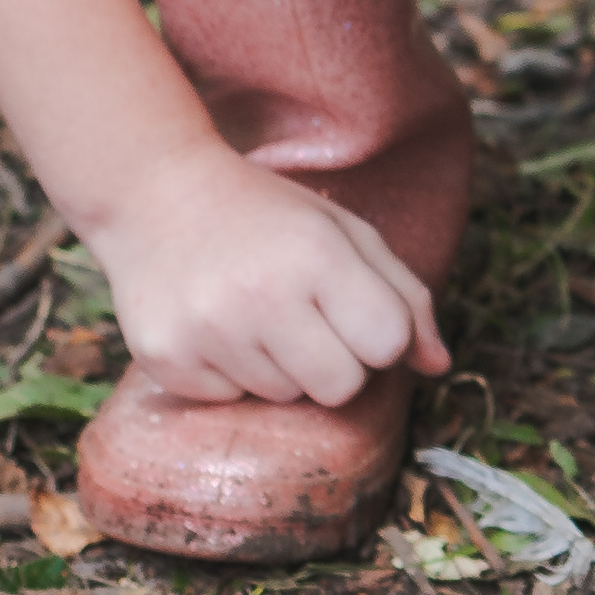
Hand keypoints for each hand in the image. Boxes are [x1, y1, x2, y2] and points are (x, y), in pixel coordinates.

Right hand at [92, 137, 448, 405]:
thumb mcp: (344, 232)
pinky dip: (230, 372)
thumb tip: (440, 367)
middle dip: (335, 361)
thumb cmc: (265, 215)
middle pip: (341, 387)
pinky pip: (230, 400)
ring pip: (285, 397)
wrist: (153, 194)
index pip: (387, 344)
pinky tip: (214, 323)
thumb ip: (404, 297)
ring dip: (280, 365)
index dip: (378, 334)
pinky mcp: (165, 359)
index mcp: (317, 255)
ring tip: (251, 310)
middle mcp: (260, 296)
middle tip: (302, 315)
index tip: (352, 309)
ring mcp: (208, 331)